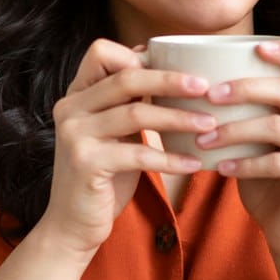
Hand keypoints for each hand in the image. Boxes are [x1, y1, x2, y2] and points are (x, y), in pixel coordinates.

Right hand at [32, 39, 213, 261]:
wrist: (73, 226)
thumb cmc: (104, 179)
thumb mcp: (115, 135)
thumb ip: (129, 105)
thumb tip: (168, 72)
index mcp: (76, 96)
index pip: (101, 52)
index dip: (139, 56)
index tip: (176, 68)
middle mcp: (70, 108)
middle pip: (125, 78)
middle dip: (170, 79)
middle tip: (205, 87)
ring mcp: (74, 135)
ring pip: (135, 113)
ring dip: (178, 118)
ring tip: (209, 124)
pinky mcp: (86, 163)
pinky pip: (138, 154)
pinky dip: (171, 159)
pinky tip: (195, 164)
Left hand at [198, 39, 279, 262]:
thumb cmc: (267, 180)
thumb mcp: (257, 140)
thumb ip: (247, 112)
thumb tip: (199, 83)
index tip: (254, 47)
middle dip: (244, 89)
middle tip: (209, 96)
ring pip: (278, 127)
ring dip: (234, 131)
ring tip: (203, 139)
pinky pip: (278, 162)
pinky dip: (245, 164)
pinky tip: (219, 168)